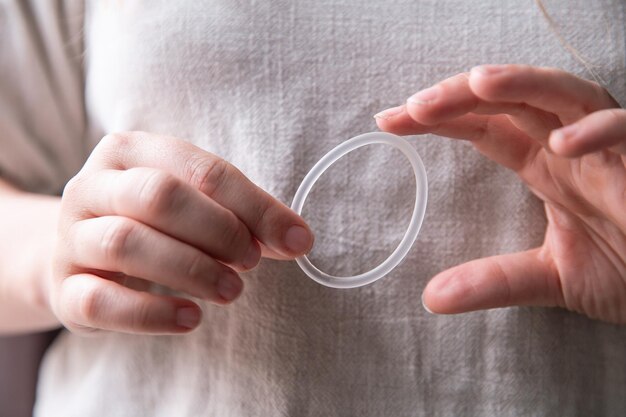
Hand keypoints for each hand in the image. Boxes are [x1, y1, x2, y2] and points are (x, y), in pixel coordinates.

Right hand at [52, 132, 313, 333]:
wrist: (80, 255)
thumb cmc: (151, 223)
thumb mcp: (192, 204)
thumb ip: (241, 214)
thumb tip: (296, 238)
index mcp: (129, 151)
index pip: (199, 169)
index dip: (253, 205)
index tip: (295, 239)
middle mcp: (92, 186)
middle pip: (157, 197)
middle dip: (217, 230)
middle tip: (253, 262)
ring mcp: (71, 237)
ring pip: (125, 243)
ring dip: (190, 269)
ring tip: (232, 291)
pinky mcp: (63, 287)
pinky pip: (99, 300)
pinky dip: (150, 313)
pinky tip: (191, 318)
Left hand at [375, 64, 625, 322]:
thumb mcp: (551, 279)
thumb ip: (495, 282)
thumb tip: (432, 298)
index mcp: (544, 164)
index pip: (483, 127)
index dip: (437, 119)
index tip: (387, 121)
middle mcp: (570, 146)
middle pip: (511, 100)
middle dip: (462, 95)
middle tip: (413, 106)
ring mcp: (609, 148)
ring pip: (564, 94)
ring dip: (523, 84)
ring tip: (478, 84)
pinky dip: (600, 131)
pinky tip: (564, 143)